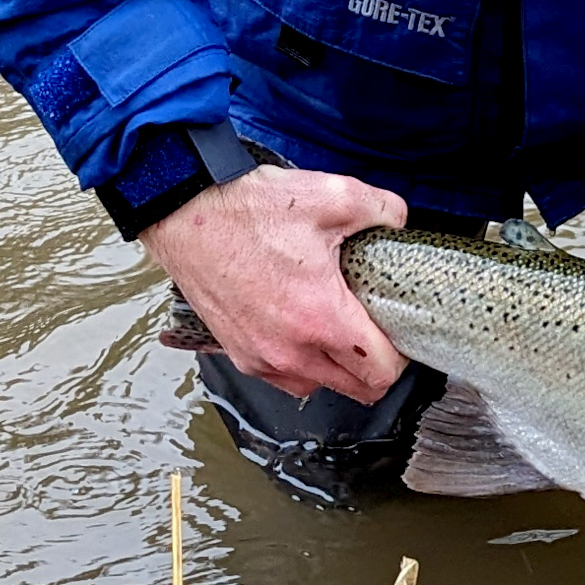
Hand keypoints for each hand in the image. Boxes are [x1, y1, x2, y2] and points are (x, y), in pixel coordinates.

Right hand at [141, 165, 408, 402]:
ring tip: (341, 332)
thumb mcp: (332, 195)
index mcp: (322, 319)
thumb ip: (384, 209)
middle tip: (378, 332)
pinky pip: (284, 379)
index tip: (399, 331)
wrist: (182, 213)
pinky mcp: (238, 354)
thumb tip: (402, 221)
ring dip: (338, 369)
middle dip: (377, 367)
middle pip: (358, 389)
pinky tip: (305, 333)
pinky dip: (302, 366)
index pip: (383, 372)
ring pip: (320, 387)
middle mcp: (292, 351)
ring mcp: (262, 358)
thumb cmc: (250, 209)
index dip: (402, 355)